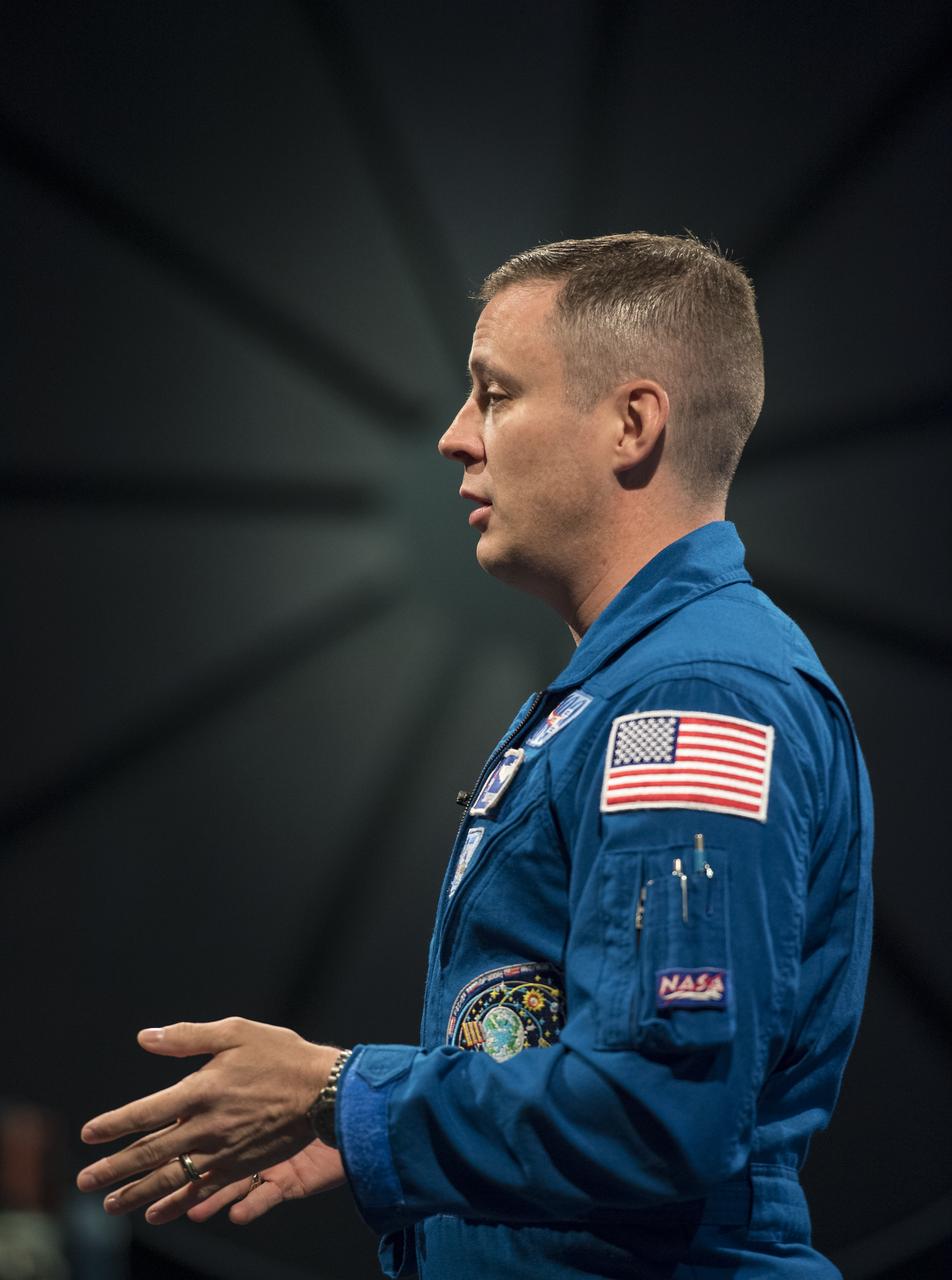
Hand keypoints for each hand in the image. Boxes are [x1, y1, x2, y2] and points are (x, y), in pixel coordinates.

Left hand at [76, 1017, 340, 1219]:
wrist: (326, 1091)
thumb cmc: (281, 1054)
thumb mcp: (235, 1031)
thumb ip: (187, 1037)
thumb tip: (144, 1038)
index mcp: (202, 1089)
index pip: (146, 1112)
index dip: (114, 1125)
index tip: (88, 1134)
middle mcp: (207, 1126)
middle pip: (152, 1153)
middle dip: (115, 1169)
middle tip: (85, 1183)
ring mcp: (224, 1151)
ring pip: (172, 1178)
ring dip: (138, 1193)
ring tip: (111, 1205)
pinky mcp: (242, 1166)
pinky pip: (202, 1190)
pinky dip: (177, 1203)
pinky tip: (160, 1213)